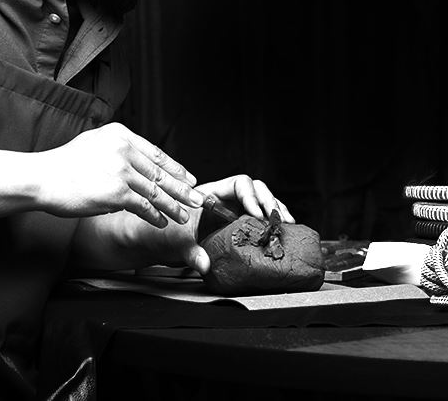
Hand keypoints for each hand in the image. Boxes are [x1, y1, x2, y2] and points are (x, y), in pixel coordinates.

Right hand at [37, 123, 202, 227]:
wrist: (42, 178)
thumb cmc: (63, 165)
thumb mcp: (93, 144)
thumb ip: (116, 149)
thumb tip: (135, 162)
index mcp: (119, 134)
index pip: (155, 153)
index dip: (176, 168)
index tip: (189, 178)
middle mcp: (123, 149)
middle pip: (160, 172)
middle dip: (182, 188)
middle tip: (198, 198)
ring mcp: (121, 170)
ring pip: (155, 191)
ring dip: (172, 205)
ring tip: (184, 215)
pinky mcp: (116, 192)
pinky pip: (143, 206)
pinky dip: (155, 215)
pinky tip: (162, 222)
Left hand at [172, 175, 293, 274]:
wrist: (161, 244)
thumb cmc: (165, 234)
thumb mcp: (176, 242)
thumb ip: (190, 252)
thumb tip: (204, 263)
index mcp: (211, 193)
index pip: (239, 183)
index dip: (251, 195)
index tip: (256, 213)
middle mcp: (226, 200)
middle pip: (256, 190)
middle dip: (269, 202)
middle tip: (277, 220)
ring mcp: (234, 212)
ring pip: (262, 203)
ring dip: (276, 211)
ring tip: (286, 225)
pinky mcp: (239, 227)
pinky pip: (261, 220)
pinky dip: (273, 223)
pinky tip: (281, 232)